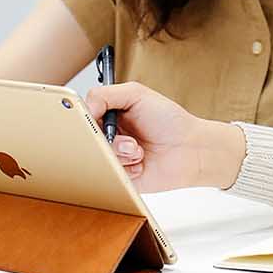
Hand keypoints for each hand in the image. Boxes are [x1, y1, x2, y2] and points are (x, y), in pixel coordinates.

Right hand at [84, 82, 243, 192]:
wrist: (190, 150)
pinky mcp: (118, 178)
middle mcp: (108, 136)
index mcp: (108, 115)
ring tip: (139, 151)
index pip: (82, 116)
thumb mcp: (137, 94)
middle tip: (125, 139)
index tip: (93, 120)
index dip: (84, 119)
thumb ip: (105, 94)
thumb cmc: (170, 121)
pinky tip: (140, 165)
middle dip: (106, 139)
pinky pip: (108, 176)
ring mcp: (113, 158)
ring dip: (119, 154)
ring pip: (96, 159)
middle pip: (86, 139)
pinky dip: (125, 169)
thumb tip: (84, 107)